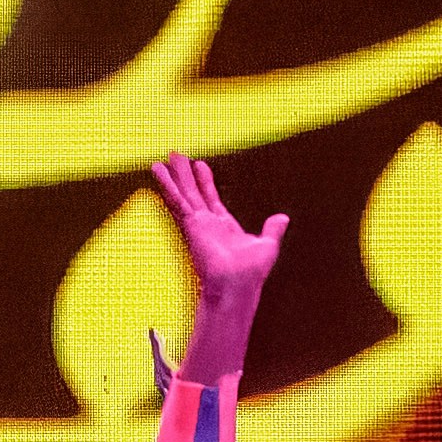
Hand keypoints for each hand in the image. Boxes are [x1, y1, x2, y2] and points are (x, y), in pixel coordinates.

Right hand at [151, 154, 283, 381]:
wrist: (237, 285)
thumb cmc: (250, 273)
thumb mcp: (268, 245)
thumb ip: (272, 230)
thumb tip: (282, 218)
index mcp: (223, 226)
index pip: (211, 198)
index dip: (205, 181)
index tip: (200, 165)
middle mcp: (207, 223)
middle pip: (193, 193)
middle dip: (185, 175)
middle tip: (176, 156)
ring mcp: (197, 223)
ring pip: (183, 194)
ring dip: (173, 177)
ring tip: (162, 160)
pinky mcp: (190, 224)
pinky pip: (177, 200)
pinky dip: (168, 185)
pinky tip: (159, 172)